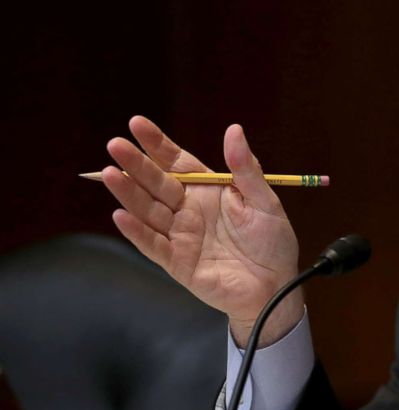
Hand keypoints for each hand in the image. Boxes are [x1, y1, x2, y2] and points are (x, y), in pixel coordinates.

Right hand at [103, 116, 302, 346]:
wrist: (277, 285)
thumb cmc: (272, 241)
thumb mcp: (264, 200)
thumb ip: (245, 168)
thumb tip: (234, 130)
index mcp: (208, 191)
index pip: (177, 162)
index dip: (157, 144)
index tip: (137, 124)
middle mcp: (189, 210)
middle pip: (157, 183)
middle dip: (136, 164)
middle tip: (115, 144)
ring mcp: (181, 236)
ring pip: (148, 211)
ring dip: (128, 193)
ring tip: (110, 173)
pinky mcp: (178, 262)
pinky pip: (153, 245)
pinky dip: (136, 232)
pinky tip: (120, 215)